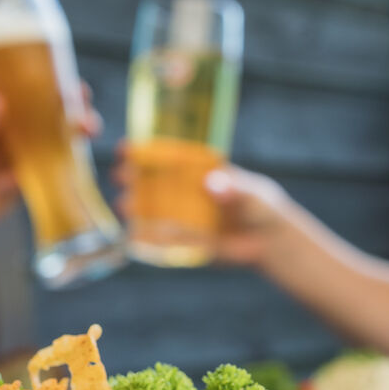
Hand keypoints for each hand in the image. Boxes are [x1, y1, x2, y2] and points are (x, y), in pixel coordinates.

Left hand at [0, 85, 103, 259]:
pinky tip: (5, 182)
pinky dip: (40, 173)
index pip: (24, 83)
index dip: (41, 70)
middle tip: (83, 94)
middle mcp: (20, 127)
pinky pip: (50, 172)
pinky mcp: (36, 178)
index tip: (55, 63)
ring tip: (87, 128)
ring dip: (79, 130)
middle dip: (73, 98)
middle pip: (53, 107)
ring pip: (63, 136)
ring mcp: (31, 152)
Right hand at [113, 156, 301, 267]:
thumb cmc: (261, 207)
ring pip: (152, 209)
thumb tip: (210, 184)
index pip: (167, 155)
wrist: (269, 241)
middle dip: (133, 176)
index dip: (144, 150)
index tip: (126, 148)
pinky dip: (147, 238)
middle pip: (153, 181)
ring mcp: (183, 216)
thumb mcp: (251, 194)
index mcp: (198, 170)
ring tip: (124, 206)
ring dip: (135, 206)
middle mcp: (185, 191)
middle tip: (119, 176)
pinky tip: (132, 236)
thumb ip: (234, 189)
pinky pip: (162, 239)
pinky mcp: (186, 241)